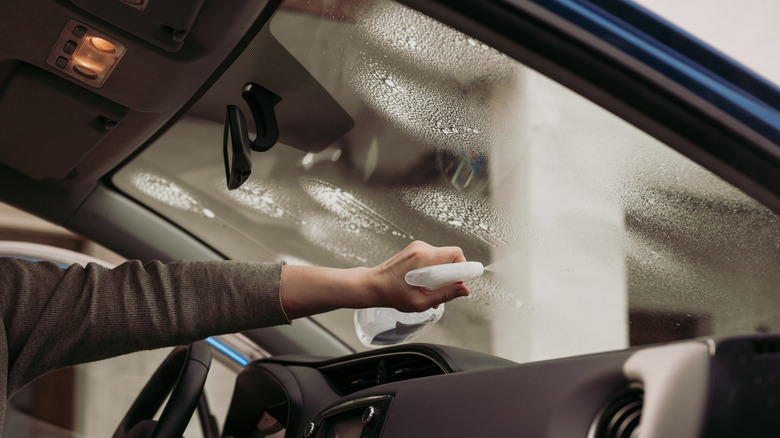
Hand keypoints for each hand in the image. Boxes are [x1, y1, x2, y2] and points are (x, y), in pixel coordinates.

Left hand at [280, 241, 470, 318]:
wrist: (372, 285)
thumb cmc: (392, 294)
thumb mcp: (421, 301)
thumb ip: (445, 295)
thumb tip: (465, 290)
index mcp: (424, 258)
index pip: (456, 255)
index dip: (463, 269)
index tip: (463, 282)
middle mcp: (422, 248)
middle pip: (450, 257)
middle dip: (451, 275)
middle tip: (443, 292)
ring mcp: (417, 247)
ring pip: (442, 259)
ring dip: (441, 276)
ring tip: (431, 292)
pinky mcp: (415, 250)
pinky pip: (433, 259)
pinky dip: (433, 272)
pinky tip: (425, 286)